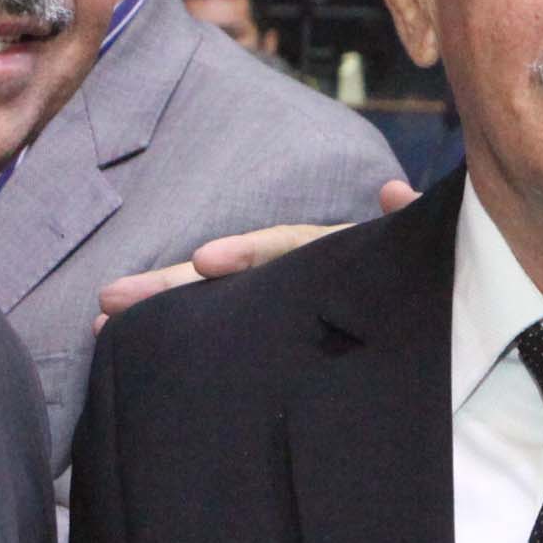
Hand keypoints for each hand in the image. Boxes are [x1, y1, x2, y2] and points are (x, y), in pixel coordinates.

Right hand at [98, 180, 418, 320]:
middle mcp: (294, 275)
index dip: (245, 254)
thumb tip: (393, 191)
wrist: (438, 317)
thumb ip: (411, 228)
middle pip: (227, 277)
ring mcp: (281, 306)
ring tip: (103, 327)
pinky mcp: (275, 340)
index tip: (203, 263)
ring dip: (162, 313)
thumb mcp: (423, 258)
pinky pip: (228, 342)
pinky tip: (127, 350)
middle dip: (171, 287)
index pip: (282, 248)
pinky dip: (184, 341)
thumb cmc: (429, 282)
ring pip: (216, 307)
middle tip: (110, 299)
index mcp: (330, 253)